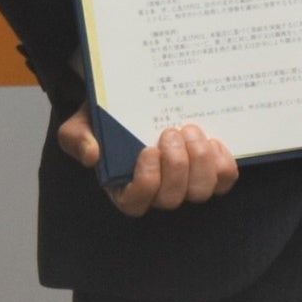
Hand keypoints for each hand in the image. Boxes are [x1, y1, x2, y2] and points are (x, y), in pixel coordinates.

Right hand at [59, 109, 238, 216]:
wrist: (135, 98)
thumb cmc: (106, 117)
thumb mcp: (81, 123)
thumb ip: (76, 138)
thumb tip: (92, 155)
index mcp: (123, 186)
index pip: (135, 203)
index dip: (146, 182)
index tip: (149, 150)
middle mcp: (157, 191)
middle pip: (172, 198)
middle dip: (176, 165)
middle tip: (172, 131)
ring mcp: (186, 183)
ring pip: (201, 191)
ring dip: (200, 161)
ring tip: (191, 131)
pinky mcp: (210, 171)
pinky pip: (224, 179)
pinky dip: (223, 162)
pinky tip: (213, 140)